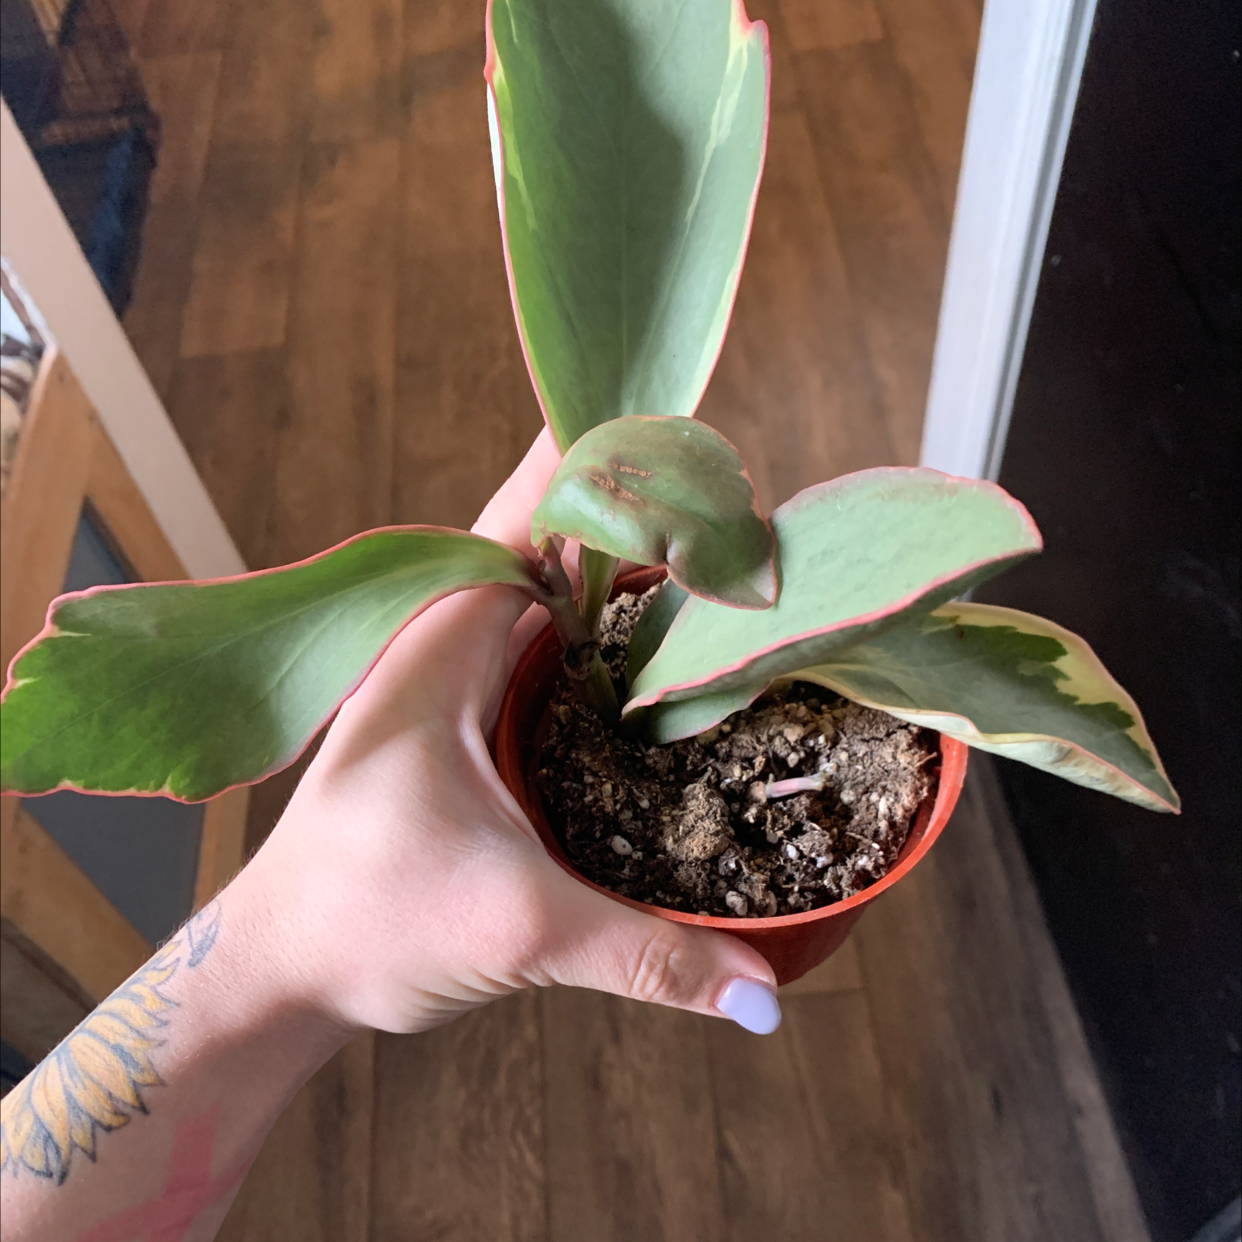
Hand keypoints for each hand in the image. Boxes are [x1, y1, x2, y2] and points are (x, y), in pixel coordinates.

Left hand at [233, 428, 781, 1035]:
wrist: (287, 970)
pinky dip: (609, 638)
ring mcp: (458, 673)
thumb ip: (645, 954)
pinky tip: (667, 658)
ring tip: (725, 568)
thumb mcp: (516, 927)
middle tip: (745, 513)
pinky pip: (552, 647)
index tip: (695, 447)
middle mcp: (448, 637)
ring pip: (559, 596)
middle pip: (560, 544)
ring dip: (632, 582)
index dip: (612, 475)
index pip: (532, 512)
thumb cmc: (364, 924)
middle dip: (646, 523)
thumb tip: (764, 996)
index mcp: (442, 641)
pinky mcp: (472, 714)